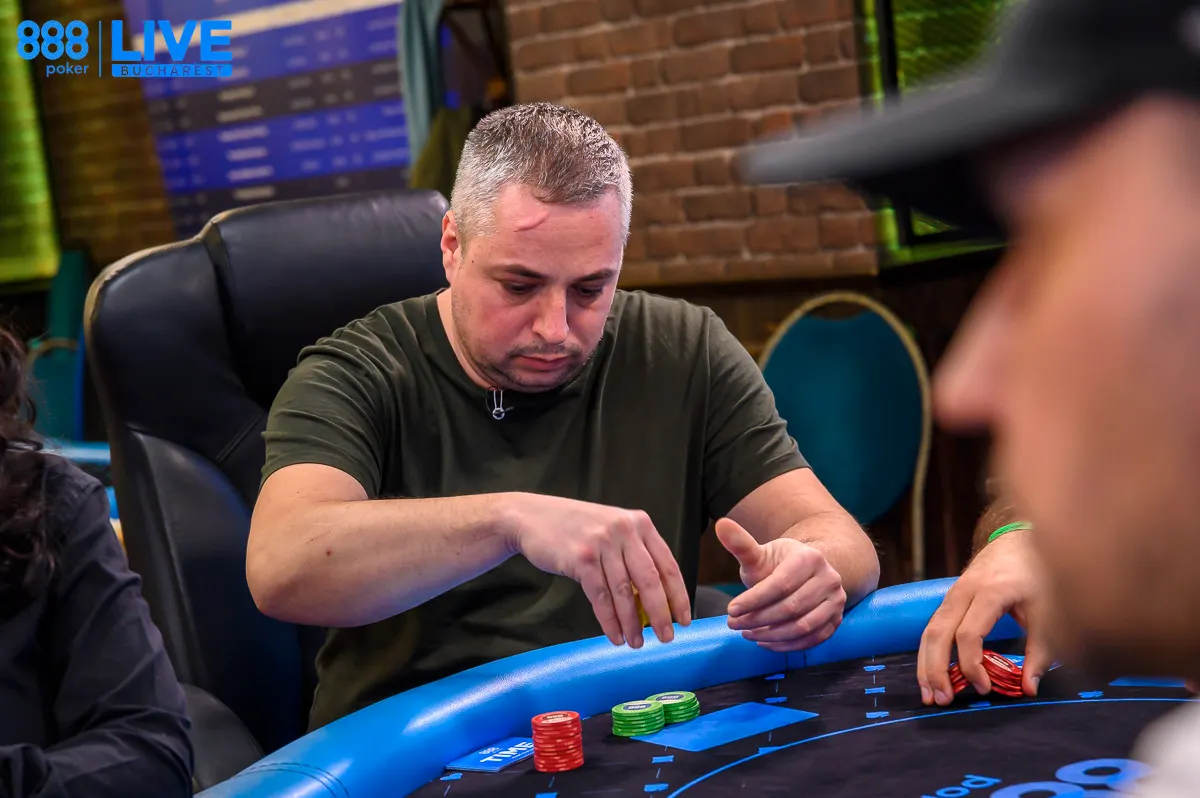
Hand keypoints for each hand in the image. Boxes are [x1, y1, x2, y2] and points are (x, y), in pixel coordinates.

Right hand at [508, 493, 690, 647]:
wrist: (531, 517)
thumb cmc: (575, 529)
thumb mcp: (612, 531)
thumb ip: (633, 556)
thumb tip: (655, 602)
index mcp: (639, 523)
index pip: (668, 565)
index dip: (679, 596)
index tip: (684, 619)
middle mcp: (624, 530)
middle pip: (650, 580)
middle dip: (661, 614)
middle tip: (667, 637)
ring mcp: (602, 542)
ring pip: (624, 592)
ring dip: (632, 623)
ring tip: (636, 643)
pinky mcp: (581, 558)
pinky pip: (600, 597)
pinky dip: (609, 621)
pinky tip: (615, 636)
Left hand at [718, 518, 845, 651]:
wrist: (805, 574)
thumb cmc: (777, 565)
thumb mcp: (759, 554)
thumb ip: (740, 543)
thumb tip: (720, 525)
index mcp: (810, 558)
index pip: (779, 584)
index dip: (753, 600)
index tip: (731, 610)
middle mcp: (829, 578)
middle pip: (791, 607)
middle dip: (758, 619)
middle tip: (734, 625)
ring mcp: (836, 601)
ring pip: (803, 626)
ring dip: (771, 635)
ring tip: (746, 633)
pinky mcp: (836, 620)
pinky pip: (812, 640)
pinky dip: (787, 645)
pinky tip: (765, 642)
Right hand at [918, 529, 1051, 705]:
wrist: (1019, 540)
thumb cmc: (1038, 575)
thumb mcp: (1048, 611)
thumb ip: (1040, 650)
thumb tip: (1029, 688)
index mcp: (990, 592)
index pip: (968, 634)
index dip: (972, 665)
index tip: (985, 689)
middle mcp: (963, 591)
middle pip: (937, 632)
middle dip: (936, 669)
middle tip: (942, 700)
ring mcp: (952, 594)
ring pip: (928, 631)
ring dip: (925, 664)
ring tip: (929, 694)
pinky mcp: (949, 600)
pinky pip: (932, 627)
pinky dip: (928, 653)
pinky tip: (930, 675)